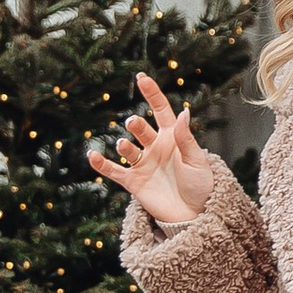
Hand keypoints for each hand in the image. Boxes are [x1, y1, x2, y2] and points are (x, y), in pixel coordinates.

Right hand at [88, 75, 218, 230]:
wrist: (194, 214)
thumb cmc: (201, 185)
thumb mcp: (197, 161)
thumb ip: (186, 138)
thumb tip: (183, 111)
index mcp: (172, 137)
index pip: (160, 110)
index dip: (151, 94)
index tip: (141, 78)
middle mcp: (155, 147)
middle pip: (141, 129)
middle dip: (136, 125)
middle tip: (133, 123)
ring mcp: (143, 164)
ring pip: (127, 149)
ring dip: (124, 145)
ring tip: (124, 144)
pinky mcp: (134, 182)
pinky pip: (115, 171)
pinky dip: (102, 164)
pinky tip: (92, 156)